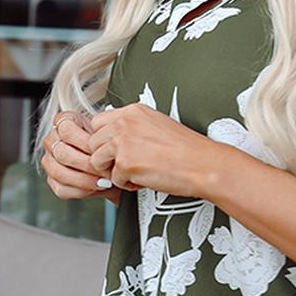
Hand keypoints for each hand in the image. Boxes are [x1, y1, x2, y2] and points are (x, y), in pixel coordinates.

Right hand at [41, 109, 112, 200]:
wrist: (106, 160)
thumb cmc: (104, 144)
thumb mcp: (105, 134)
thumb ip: (104, 138)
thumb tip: (110, 146)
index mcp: (62, 122)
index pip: (67, 130)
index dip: (86, 143)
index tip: (102, 151)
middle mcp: (51, 140)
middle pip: (62, 153)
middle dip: (87, 164)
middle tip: (105, 170)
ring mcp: (49, 160)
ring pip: (59, 172)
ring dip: (84, 179)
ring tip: (102, 181)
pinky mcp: (52, 180)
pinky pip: (61, 188)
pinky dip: (81, 190)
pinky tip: (94, 188)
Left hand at [86, 104, 218, 201]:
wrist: (203, 164)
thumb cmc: (187, 150)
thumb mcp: (157, 125)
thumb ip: (134, 127)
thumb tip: (116, 138)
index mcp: (133, 111)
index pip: (98, 122)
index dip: (104, 140)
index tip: (114, 150)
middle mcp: (125, 123)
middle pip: (92, 141)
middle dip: (104, 156)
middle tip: (122, 165)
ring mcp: (123, 143)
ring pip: (97, 160)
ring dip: (112, 171)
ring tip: (132, 173)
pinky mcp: (125, 164)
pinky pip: (114, 179)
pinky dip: (127, 185)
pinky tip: (144, 180)